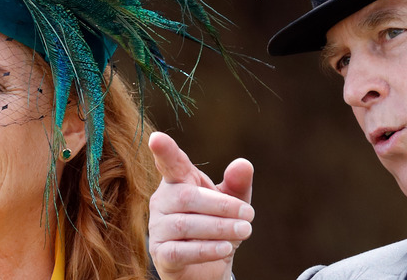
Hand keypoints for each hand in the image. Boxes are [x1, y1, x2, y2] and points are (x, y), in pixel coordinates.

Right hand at [148, 131, 254, 279]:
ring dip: (219, 228)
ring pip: (185, 224)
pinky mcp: (161, 255)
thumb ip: (237, 183)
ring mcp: (158, 228)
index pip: (170, 163)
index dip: (164, 151)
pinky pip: (180, 251)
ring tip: (244, 231)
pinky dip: (205, 249)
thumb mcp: (233, 202)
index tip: (157, 139)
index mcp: (178, 181)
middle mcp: (161, 201)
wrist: (206, 267)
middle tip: (249, 215)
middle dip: (222, 205)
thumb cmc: (217, 224)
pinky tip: (225, 249)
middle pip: (187, 197)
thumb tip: (243, 164)